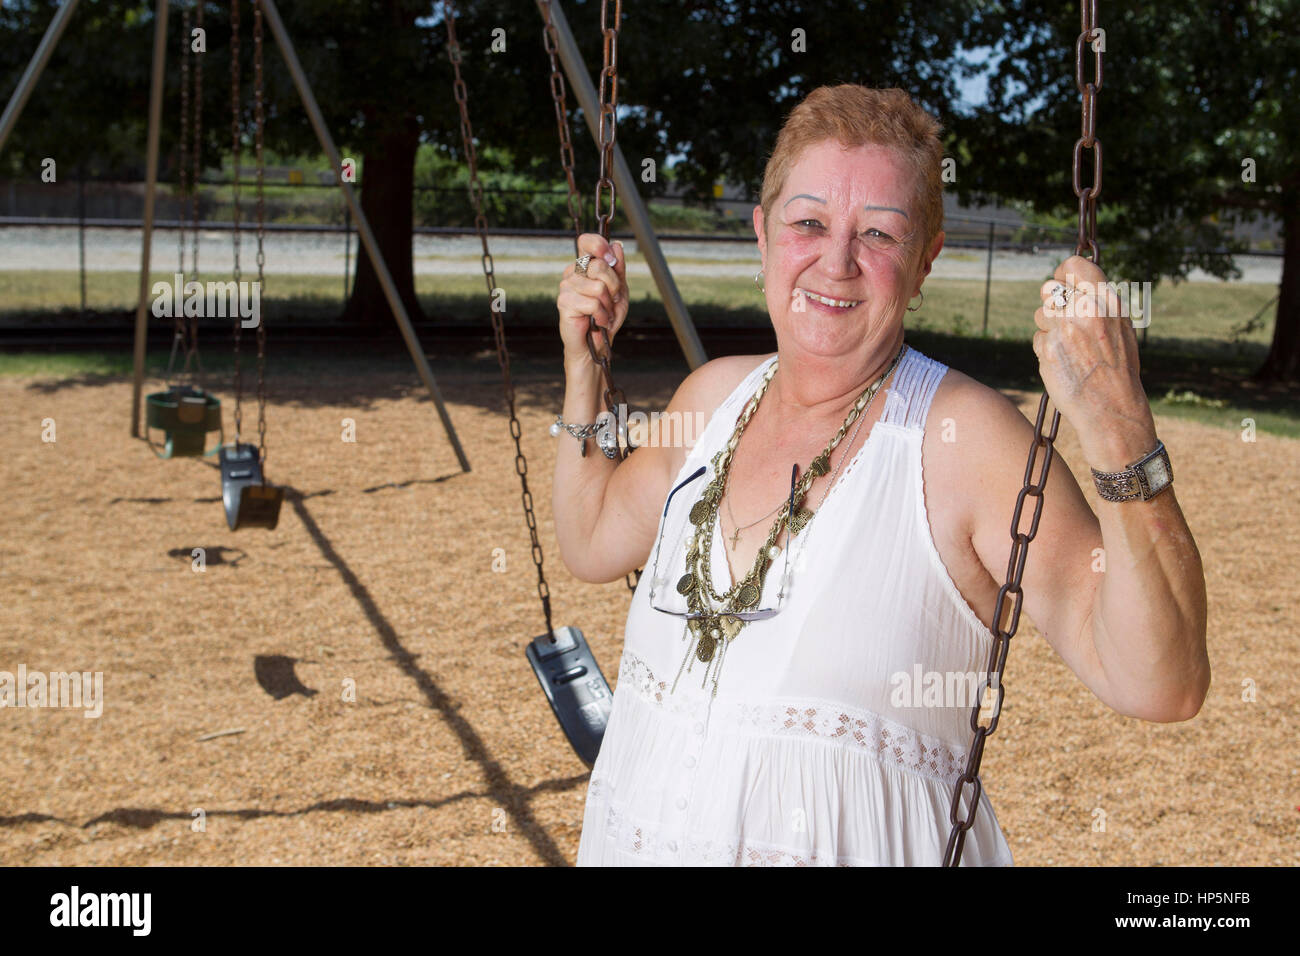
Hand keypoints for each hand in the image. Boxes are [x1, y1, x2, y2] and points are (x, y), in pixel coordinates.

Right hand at [557, 234, 628, 368]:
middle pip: (598, 266)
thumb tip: (617, 245)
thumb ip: (618, 268)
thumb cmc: (606, 316)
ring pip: (598, 286)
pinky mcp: (564, 302)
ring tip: (603, 313)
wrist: (597, 343)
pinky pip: (592, 303)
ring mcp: (566, 286)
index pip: (586, 241)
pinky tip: (598, 321)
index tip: (611, 258)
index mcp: (585, 265)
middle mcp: (573, 272)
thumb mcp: (619, 290)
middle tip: (612, 300)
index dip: (599, 245)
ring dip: (607, 305)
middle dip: (614, 286)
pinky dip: (601, 315)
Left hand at [1033, 256, 1157, 469]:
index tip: (1063, 282)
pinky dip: (1047, 349)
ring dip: (1049, 328)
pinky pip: (1038, 339)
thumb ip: (1097, 303)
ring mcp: (1064, 330)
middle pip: (1048, 289)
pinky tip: (1065, 362)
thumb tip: (1072, 283)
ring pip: (1040, 315)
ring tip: (1071, 347)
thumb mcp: (1120, 327)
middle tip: (1064, 320)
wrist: (1112, 408)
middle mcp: (1085, 311)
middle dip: (1052, 302)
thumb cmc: (1117, 367)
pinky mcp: (1047, 350)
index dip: (1063, 273)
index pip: (1074, 265)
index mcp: (1107, 302)